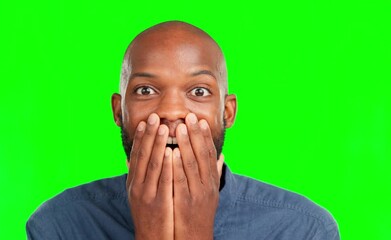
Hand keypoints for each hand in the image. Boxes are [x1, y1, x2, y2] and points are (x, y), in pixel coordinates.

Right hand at [126, 113, 173, 239]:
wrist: (151, 238)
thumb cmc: (148, 214)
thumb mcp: (138, 193)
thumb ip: (139, 175)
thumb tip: (134, 158)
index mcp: (133, 182)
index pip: (137, 155)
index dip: (140, 137)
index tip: (145, 121)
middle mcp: (137, 185)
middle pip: (143, 156)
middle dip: (149, 135)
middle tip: (154, 117)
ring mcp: (147, 194)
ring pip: (153, 165)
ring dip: (158, 145)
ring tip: (164, 128)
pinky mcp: (158, 202)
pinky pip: (163, 180)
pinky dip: (167, 165)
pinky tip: (172, 152)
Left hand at [172, 113, 220, 239]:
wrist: (195, 237)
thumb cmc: (200, 213)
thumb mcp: (211, 192)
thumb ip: (214, 172)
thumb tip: (222, 155)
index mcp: (211, 181)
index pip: (209, 154)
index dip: (205, 136)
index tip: (200, 120)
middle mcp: (207, 185)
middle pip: (202, 155)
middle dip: (195, 134)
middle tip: (190, 116)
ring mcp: (196, 193)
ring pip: (192, 165)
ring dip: (185, 144)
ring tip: (179, 127)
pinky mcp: (185, 202)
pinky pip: (180, 181)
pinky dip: (177, 166)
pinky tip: (171, 152)